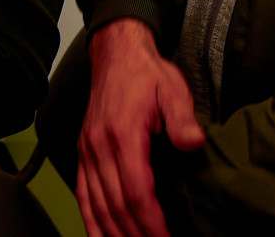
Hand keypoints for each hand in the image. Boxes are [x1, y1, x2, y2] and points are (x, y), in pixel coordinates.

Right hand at [76, 18, 205, 236]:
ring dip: (112, 232)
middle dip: (135, 234)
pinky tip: (99, 236)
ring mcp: (88, 151)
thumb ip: (182, 118)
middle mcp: (100, 146)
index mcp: (123, 134)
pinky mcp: (83, 152)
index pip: (135, 190)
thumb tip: (193, 143)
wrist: (116, 55)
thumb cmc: (146, 74)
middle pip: (115, 205)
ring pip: (96, 204)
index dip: (151, 221)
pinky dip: (89, 219)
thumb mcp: (172, 89)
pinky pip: (81, 192)